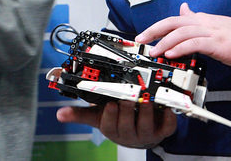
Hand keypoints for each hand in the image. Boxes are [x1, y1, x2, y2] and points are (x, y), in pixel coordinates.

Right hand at [57, 101, 176, 147]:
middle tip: (129, 97)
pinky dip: (169, 117)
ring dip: (147, 112)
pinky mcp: (164, 130)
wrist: (140, 132)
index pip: (109, 126)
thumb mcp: (99, 116)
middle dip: (128, 110)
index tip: (110, 104)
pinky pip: (168, 127)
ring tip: (147, 99)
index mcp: (113, 129)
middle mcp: (130, 134)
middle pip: (127, 126)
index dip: (110, 115)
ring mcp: (148, 133)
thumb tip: (60, 114)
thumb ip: (81, 114)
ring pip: (147, 126)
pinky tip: (168, 107)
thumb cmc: (118, 120)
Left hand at [135, 3, 230, 69]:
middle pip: (173, 22)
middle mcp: (204, 22)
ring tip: (153, 51)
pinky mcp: (218, 42)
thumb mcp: (215, 25)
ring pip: (182, 32)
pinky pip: (195, 43)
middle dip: (154, 31)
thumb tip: (183, 9)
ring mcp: (211, 32)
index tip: (144, 36)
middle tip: (140, 41)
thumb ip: (197, 19)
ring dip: (165, 42)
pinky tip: (171, 54)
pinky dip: (181, 48)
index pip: (175, 20)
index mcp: (202, 19)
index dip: (157, 27)